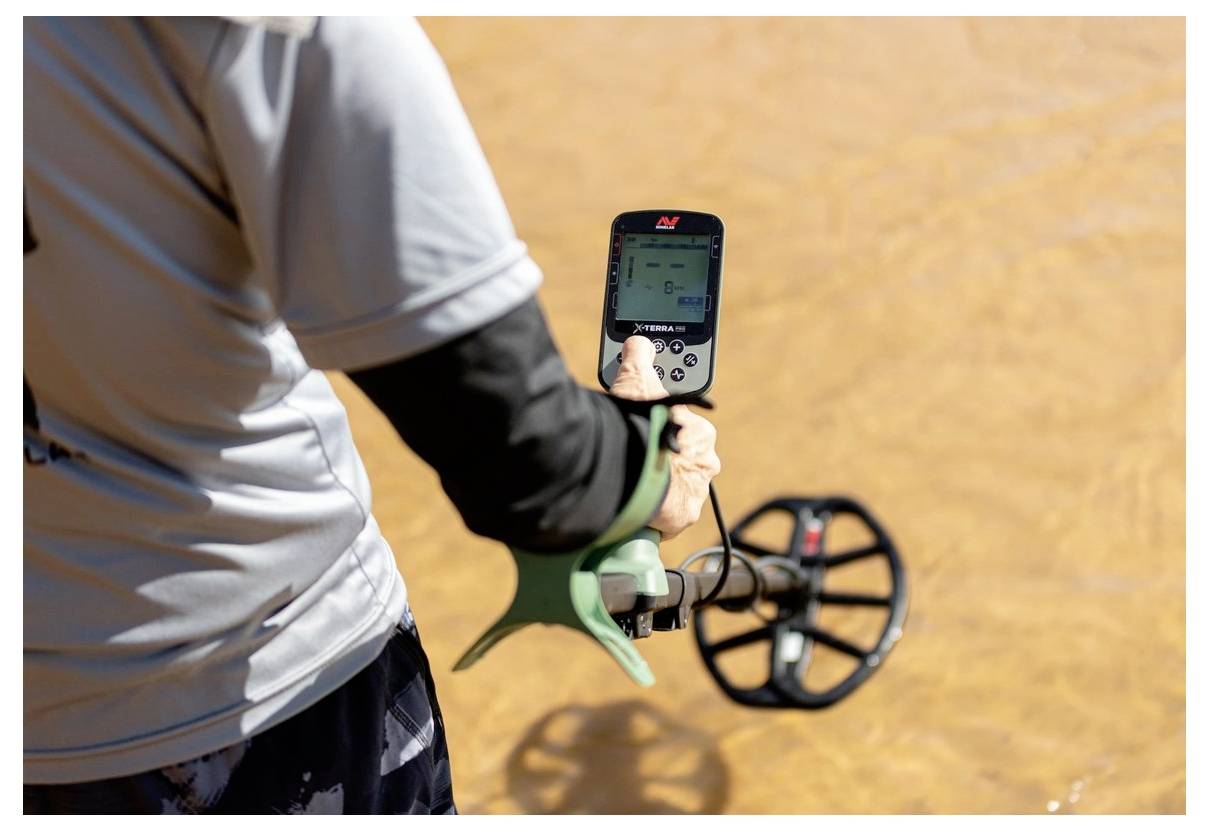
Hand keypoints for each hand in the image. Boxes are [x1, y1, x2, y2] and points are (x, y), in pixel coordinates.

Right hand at [610, 336, 720, 539]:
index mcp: (702, 432)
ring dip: (659, 486)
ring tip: (633, 481)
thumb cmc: (639, 426)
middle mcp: (706, 463)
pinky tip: (637, 505)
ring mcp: (696, 492)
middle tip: (637, 457)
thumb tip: (639, 343)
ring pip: (677, 489)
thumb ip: (639, 358)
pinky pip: (669, 516)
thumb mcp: (636, 381)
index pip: (687, 429)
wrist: (633, 470)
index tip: (646, 431)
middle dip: (664, 460)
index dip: (664, 428)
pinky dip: (654, 512)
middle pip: (684, 461)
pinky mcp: (682, 517)